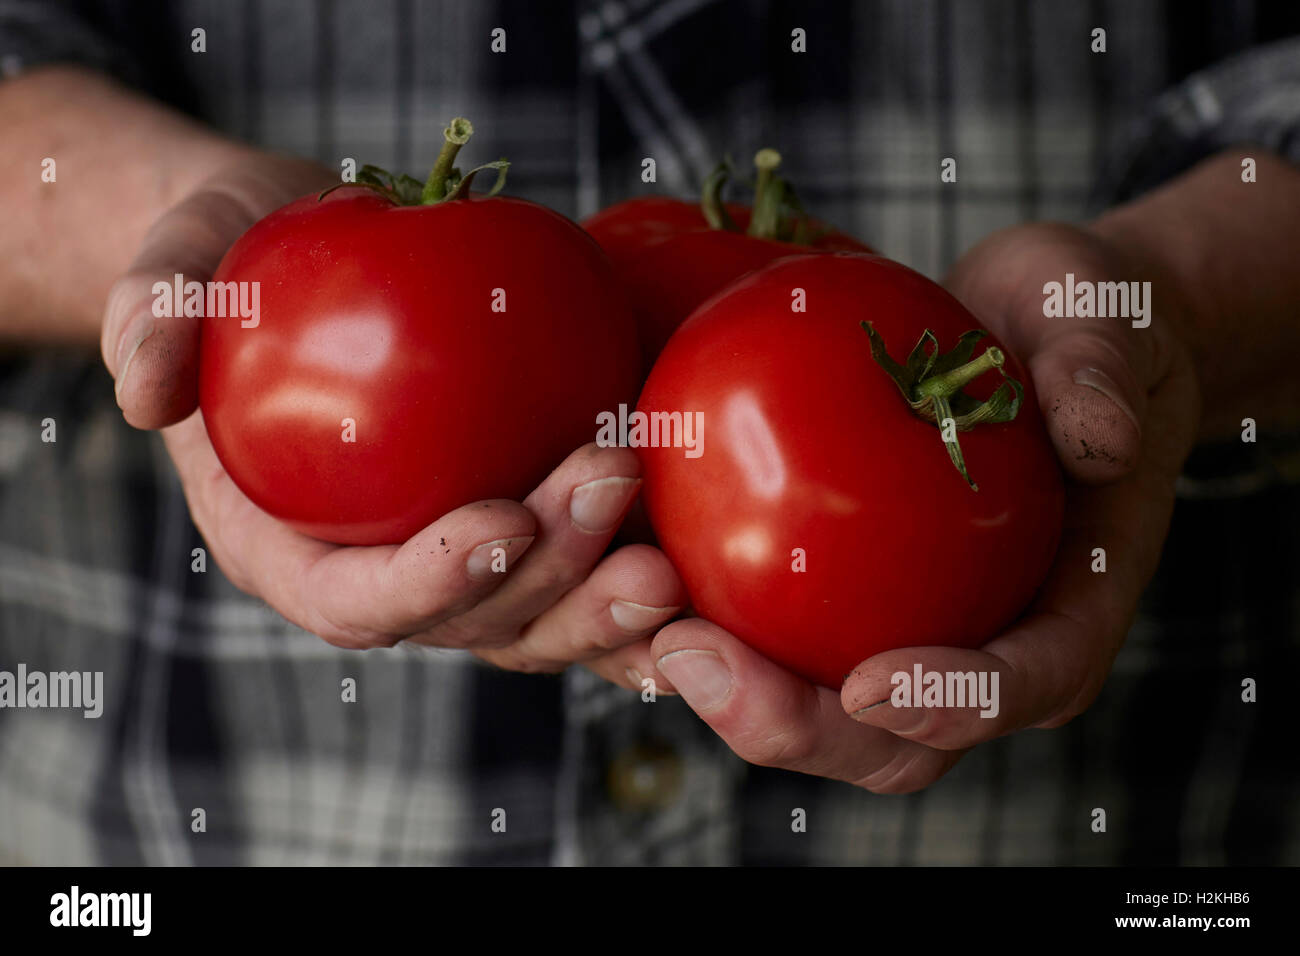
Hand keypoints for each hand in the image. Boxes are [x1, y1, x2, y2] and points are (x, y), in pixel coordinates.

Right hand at [101, 152, 683, 685]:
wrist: (323, 272)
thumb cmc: (250, 267)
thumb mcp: (184, 261)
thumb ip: (156, 313)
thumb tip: (144, 388)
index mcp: (292, 547)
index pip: (356, 601)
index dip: (428, 583)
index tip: (500, 523)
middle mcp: (386, 576)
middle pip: (472, 624)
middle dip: (551, 574)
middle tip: (614, 479)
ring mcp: (465, 566)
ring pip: (543, 625)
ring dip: (612, 604)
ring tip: (677, 557)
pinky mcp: (527, 534)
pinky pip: (587, 584)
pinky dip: (642, 601)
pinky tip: (704, 576)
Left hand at [649, 222, 1199, 791]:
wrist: (1024, 331)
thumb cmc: (1074, 328)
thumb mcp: (1099, 322)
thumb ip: (1100, 372)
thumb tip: (1099, 436)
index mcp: (1066, 606)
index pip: (1027, 683)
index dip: (954, 704)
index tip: (874, 682)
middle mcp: (975, 645)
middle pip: (891, 741)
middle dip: (793, 724)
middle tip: (697, 656)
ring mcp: (898, 632)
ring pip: (811, 710)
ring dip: (723, 693)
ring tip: (648, 628)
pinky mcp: (832, 599)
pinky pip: (765, 635)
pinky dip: (699, 623)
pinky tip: (629, 570)